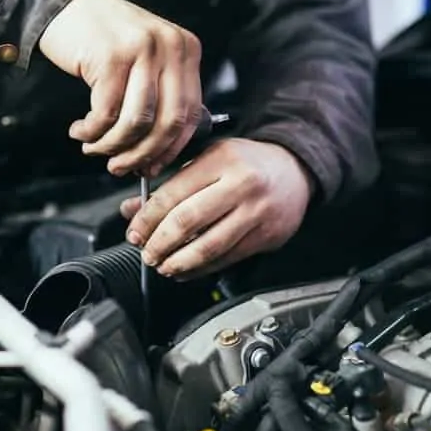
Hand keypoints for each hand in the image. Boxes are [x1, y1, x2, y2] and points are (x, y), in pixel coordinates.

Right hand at [39, 0, 202, 176]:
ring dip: (112, 145)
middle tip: (119, 167)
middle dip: (142, 154)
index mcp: (186, 50)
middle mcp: (170, 47)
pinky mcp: (111, 56)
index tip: (152, 166)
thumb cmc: (104, 40)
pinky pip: (106, 113)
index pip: (191, 114)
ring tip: (94, 148)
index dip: (170, 148)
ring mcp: (142, 49)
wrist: (65, 4)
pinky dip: (92, 131)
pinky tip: (81, 131)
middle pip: (168, 122)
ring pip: (137, 122)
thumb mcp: (146, 61)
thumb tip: (158, 154)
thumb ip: (160, 97)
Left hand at [120, 138, 313, 278]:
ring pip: (209, 246)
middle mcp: (241, 185)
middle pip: (188, 221)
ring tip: (163, 265)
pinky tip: (186, 270)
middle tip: (146, 253)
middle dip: (160, 243)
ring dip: (179, 261)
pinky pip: (227, 259)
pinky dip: (202, 269)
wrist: (296, 171)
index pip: (174, 193)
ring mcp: (256, 212)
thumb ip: (172, 184)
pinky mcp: (266, 236)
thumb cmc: (248, 164)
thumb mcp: (209, 160)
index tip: (135, 232)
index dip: (148, 218)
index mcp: (222, 160)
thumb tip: (134, 210)